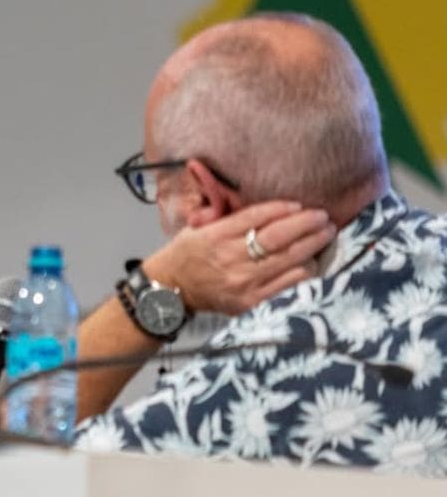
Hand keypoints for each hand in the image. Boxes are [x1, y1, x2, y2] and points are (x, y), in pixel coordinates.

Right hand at [143, 201, 335, 314]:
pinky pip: (287, 284)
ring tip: (325, 234)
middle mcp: (230, 258)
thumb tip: (242, 195)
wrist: (170, 291)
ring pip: (288, 260)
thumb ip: (221, 213)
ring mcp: (242, 281)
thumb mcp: (196, 227)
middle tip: (323, 216)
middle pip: (277, 237)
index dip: (281, 209)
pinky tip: (312, 261)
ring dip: (312, 245)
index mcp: (215, 235)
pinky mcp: (250, 301)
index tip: (299, 204)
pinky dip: (303, 271)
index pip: (255, 217)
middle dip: (306, 224)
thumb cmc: (185, 255)